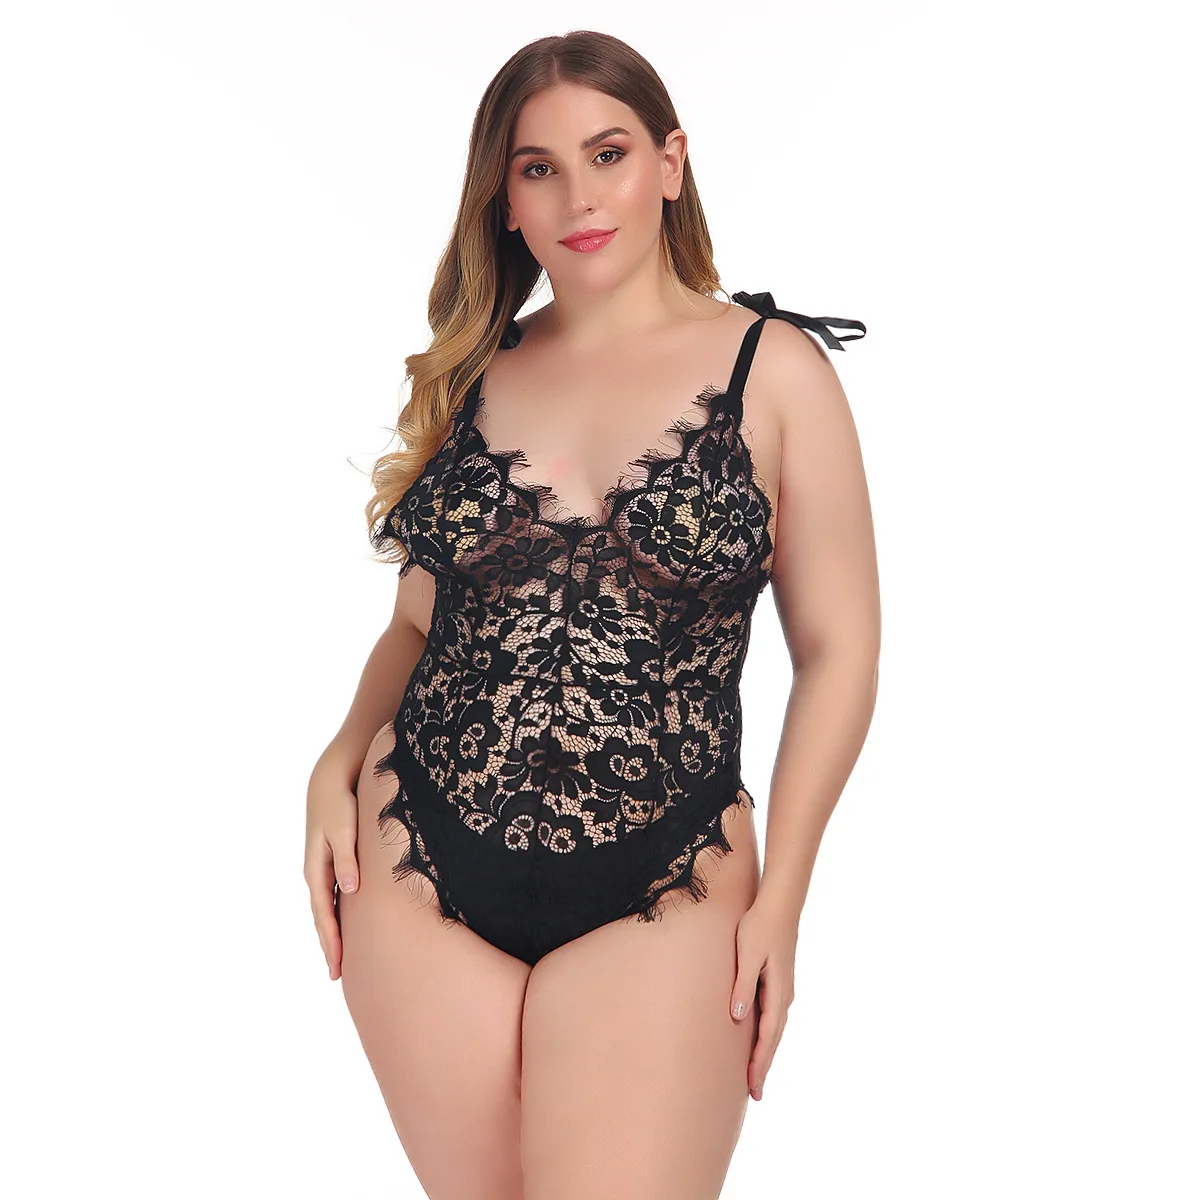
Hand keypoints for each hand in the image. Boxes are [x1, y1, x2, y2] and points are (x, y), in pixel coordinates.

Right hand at [304, 761, 360, 980]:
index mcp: (317, 870)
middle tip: (337, 975)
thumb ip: (347, 859)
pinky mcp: (333, 861)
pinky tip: (347, 923)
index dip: (331, 940)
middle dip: (329, 945)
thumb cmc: (340, 803)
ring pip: (327, 908)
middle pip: (322, 917)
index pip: (324, 914)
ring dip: (332, 932)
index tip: (337, 966)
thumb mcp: (344, 830)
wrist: (331, 779)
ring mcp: (323, 868)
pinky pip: (334, 895)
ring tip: (340, 957)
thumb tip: (350, 890)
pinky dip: (338, 913)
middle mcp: (317, 873)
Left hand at [729, 889, 798, 1100]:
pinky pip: (773, 1016)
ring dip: (765, 1051)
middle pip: (774, 1039)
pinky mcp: (779, 981)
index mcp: (777, 993)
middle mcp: (784, 995)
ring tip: (755, 1073)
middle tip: (754, 1094)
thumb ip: (743, 987)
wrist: (779, 904)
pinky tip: (758, 1038)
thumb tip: (738, 1018)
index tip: (753, 1088)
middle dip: (763, 1066)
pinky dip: (767, 1034)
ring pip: (775, 1029)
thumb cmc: (759, 927)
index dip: (759, 1064)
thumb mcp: (748, 956)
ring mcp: (783, 989)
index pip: (767, 1038)